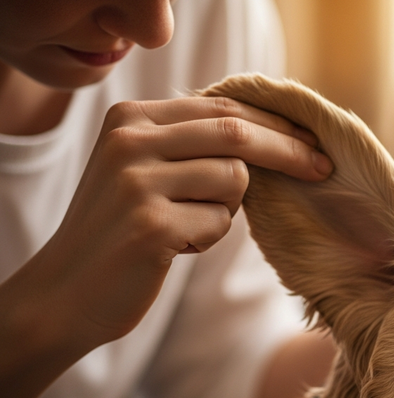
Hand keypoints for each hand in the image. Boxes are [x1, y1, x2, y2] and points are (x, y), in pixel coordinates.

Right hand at [0, 96, 332, 397]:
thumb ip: (192, 145)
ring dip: (227, 210)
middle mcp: (130, 140)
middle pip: (237, 133)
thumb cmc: (120, 232)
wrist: (66, 292)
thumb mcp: (144, 171)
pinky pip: (219, 223)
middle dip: (290, 151)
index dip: (274, 123)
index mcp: (130, 118)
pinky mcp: (150, 225)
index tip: (312, 141)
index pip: (221, 106)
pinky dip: (207, 238)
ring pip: (234, 181)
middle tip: (324, 169)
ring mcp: (138, 181)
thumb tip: (274, 131)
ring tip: (186, 226)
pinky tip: (173, 247)